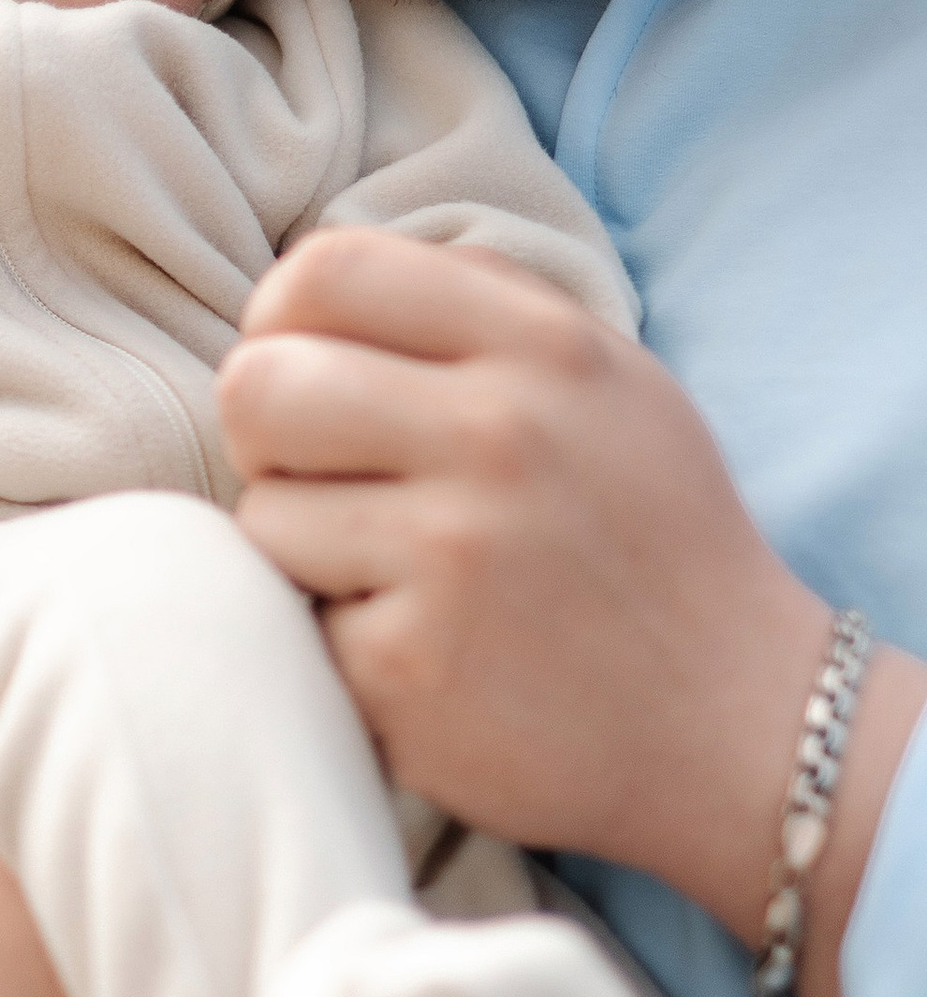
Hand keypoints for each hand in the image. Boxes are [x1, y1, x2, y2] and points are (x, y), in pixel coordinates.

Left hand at [220, 228, 926, 996]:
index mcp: (544, 348)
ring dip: (301, 549)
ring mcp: (452, 554)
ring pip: (260, 513)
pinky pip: (294, 621)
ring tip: (393, 575)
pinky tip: (422, 648)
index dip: (280, 321)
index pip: (326, 270)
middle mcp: (500, 435)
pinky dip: (337, 638)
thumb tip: (314, 285)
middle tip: (321, 482)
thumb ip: (479, 311)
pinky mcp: (407, 666)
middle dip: (265, 437)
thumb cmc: (648, 542)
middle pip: (259, 384)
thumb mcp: (609, 385)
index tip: (304, 371)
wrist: (737, 726)